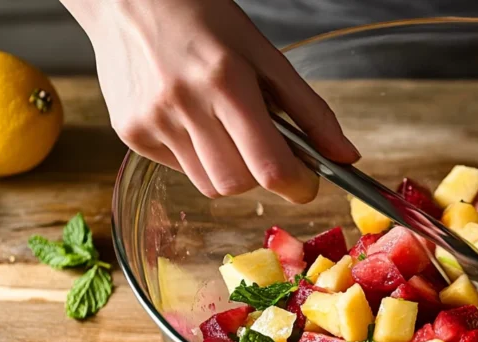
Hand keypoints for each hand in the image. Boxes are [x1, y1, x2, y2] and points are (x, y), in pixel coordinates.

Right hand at [62, 0, 358, 201]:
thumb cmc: (205, 20)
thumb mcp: (266, 55)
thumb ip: (310, 111)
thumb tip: (347, 157)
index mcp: (226, 80)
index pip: (269, 166)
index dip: (297, 185)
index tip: (306, 183)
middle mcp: (184, 104)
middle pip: (238, 184)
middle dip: (260, 176)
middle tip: (265, 148)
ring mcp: (151, 121)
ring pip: (209, 185)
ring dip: (229, 169)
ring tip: (222, 125)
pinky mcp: (130, 133)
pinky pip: (180, 170)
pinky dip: (197, 156)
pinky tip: (190, 118)